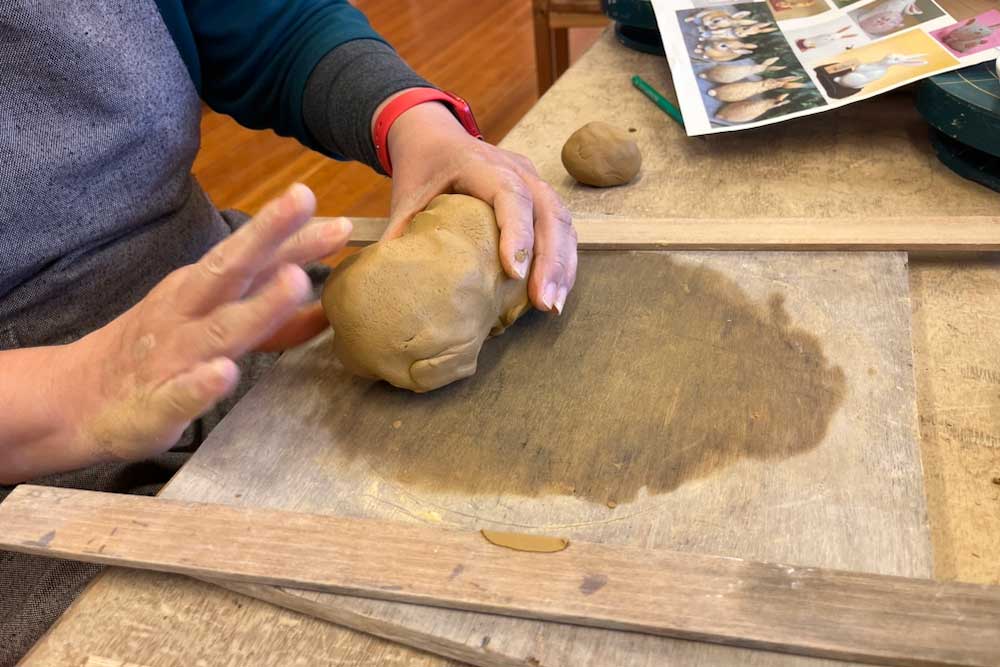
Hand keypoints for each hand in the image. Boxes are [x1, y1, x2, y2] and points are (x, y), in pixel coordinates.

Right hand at [63, 184, 349, 464]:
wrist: (80, 400)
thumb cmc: (162, 352)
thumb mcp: (215, 325)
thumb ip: (271, 318)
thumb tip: (326, 307)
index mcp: (202, 290)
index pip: (251, 256)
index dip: (291, 234)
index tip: (338, 219)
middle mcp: (189, 312)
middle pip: (231, 268)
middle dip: (270, 235)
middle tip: (305, 200)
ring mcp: (173, 356)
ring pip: (220, 328)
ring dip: (260, 305)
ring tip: (296, 280)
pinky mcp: (157, 403)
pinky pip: (181, 392)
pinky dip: (201, 384)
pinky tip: (222, 375)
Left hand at [381, 98, 577, 313]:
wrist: (433, 137)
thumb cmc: (421, 169)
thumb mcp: (404, 200)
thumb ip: (401, 237)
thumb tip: (393, 287)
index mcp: (478, 162)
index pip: (509, 194)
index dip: (516, 232)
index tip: (514, 274)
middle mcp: (515, 167)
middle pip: (547, 210)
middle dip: (550, 259)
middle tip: (543, 302)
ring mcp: (533, 179)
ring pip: (562, 220)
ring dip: (562, 264)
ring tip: (552, 305)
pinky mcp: (540, 194)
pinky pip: (562, 226)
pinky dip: (563, 260)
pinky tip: (556, 291)